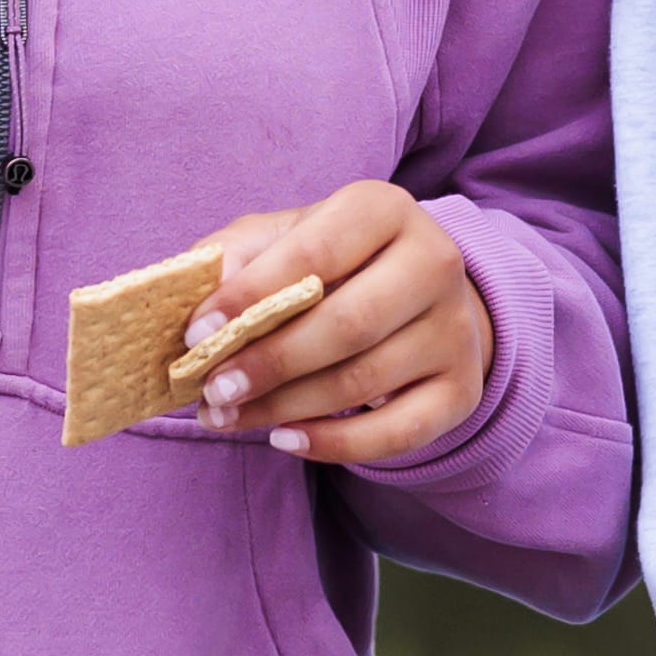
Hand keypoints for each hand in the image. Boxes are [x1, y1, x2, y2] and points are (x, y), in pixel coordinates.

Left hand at [184, 182, 492, 467]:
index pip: (316, 251)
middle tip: (212, 390)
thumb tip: (198, 295)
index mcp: (385, 210)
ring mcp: (456, 329)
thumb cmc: (331, 264)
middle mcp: (435, 263)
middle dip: (270, 363)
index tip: (194, 333)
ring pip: (364, 381)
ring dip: (284, 408)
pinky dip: (333, 445)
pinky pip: (398, 433)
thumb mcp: (282, 238)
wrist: (417, 295)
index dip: (250, 295)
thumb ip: (236, 255)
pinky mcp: (461, 388)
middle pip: (349, 323)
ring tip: (229, 416)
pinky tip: (285, 439)